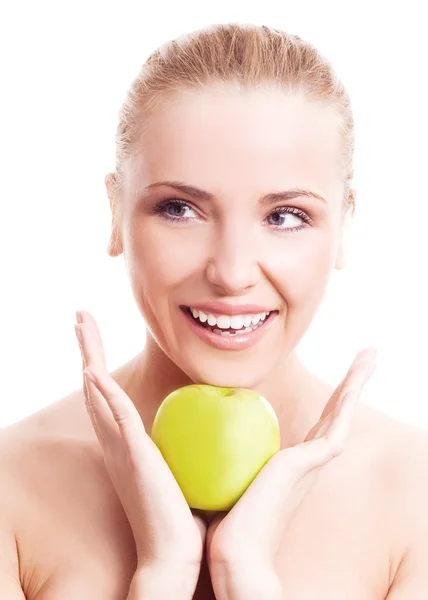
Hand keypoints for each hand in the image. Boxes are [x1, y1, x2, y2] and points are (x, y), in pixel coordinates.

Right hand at [74, 310, 205, 582]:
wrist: (176, 550)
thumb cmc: (183, 511)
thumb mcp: (182, 465)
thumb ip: (186, 441)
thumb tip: (213, 422)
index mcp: (125, 442)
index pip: (108, 394)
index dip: (98, 364)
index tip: (96, 338)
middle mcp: (115, 440)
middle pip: (94, 385)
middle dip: (86, 349)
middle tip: (80, 318)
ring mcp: (120, 446)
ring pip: (98, 391)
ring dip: (88, 355)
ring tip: (81, 324)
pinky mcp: (132, 454)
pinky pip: (115, 415)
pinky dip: (103, 392)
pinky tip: (93, 369)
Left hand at [205, 348, 376, 596]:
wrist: (233, 550)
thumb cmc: (219, 517)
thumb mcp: (217, 471)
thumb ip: (215, 452)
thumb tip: (191, 431)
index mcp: (289, 466)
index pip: (312, 426)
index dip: (325, 405)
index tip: (334, 386)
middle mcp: (306, 463)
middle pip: (333, 416)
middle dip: (349, 389)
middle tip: (365, 359)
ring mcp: (311, 463)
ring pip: (341, 415)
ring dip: (356, 385)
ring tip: (369, 357)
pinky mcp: (311, 462)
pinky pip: (337, 425)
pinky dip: (349, 400)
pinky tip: (355, 378)